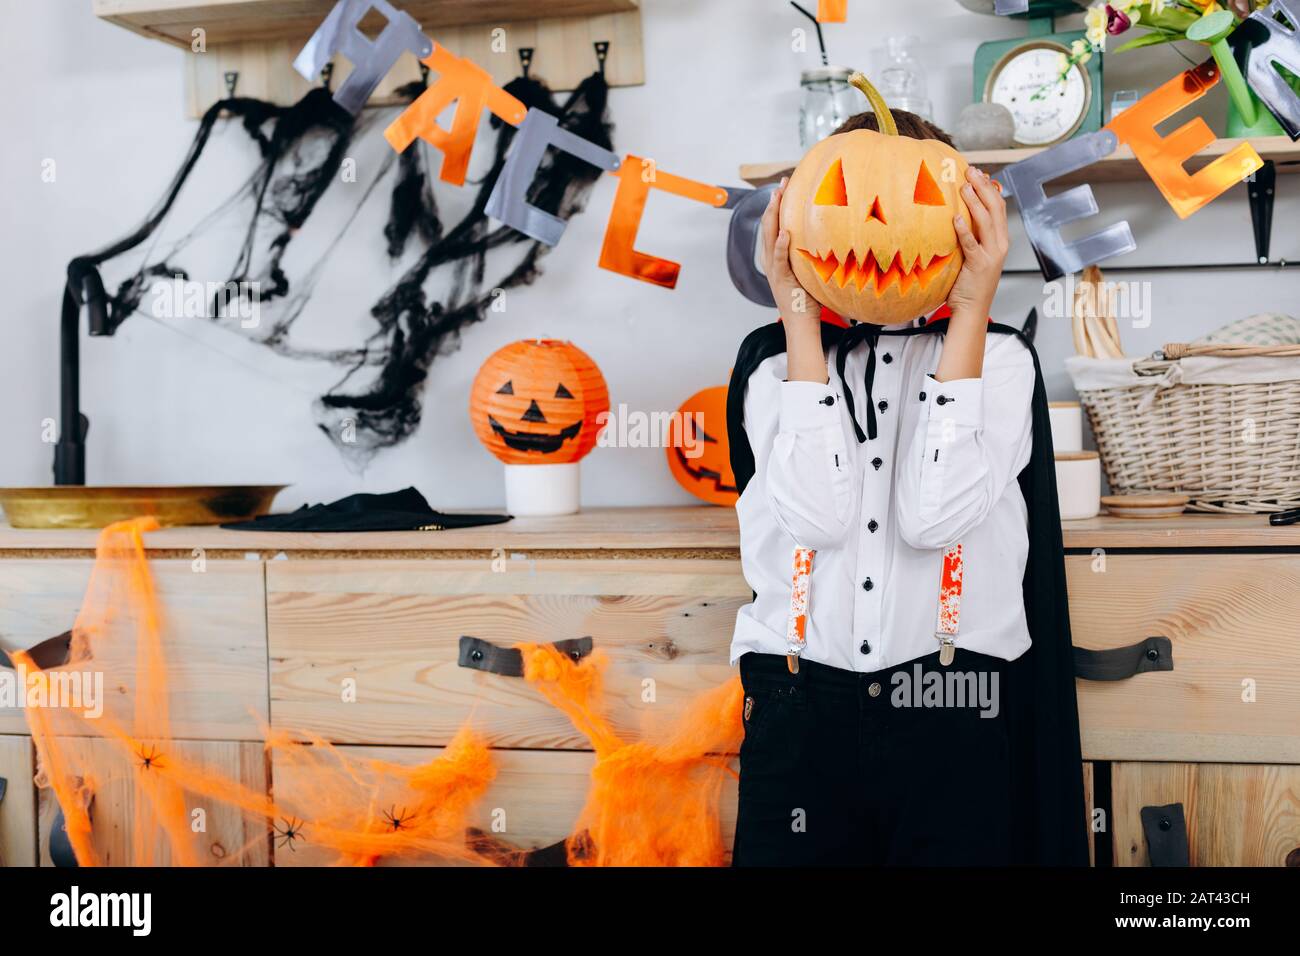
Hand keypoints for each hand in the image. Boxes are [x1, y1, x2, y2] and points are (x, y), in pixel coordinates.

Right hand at [761, 178, 818, 330]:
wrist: (801, 324)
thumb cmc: (810, 301)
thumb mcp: (812, 272)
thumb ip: (816, 256)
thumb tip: (836, 239)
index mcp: (778, 259)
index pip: (775, 227)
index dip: (778, 207)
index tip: (785, 188)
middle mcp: (772, 262)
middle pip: (769, 226)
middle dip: (774, 203)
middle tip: (781, 183)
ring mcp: (775, 270)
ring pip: (769, 237)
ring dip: (773, 216)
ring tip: (777, 197)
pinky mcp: (781, 279)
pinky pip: (779, 260)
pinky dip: (780, 245)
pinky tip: (785, 231)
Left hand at [947, 166, 1009, 322]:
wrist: (972, 309)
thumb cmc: (968, 282)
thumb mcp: (974, 253)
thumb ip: (972, 235)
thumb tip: (957, 214)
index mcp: (1000, 239)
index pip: (999, 206)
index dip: (990, 187)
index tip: (978, 173)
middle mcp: (999, 244)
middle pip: (995, 208)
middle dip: (984, 187)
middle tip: (970, 172)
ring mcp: (991, 255)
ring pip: (986, 222)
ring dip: (975, 202)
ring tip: (963, 188)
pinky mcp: (979, 265)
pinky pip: (971, 244)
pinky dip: (964, 230)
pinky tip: (955, 219)